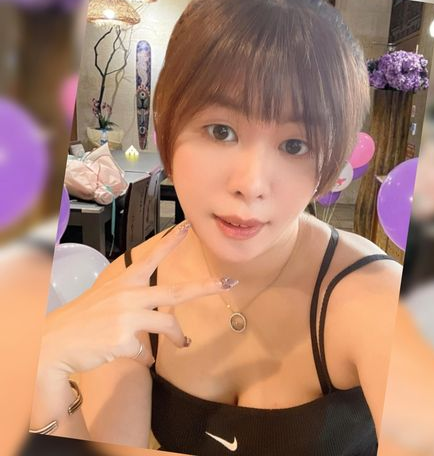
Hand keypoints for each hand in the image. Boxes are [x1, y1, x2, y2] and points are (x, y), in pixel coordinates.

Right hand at [38, 222, 233, 376]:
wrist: (55, 342)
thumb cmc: (83, 318)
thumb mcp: (106, 297)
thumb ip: (132, 298)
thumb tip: (154, 310)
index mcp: (125, 282)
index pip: (151, 257)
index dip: (170, 242)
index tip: (187, 226)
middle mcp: (129, 295)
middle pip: (174, 293)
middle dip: (204, 288)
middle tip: (227, 284)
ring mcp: (127, 317)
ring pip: (167, 325)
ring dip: (179, 336)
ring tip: (184, 343)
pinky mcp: (124, 339)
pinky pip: (146, 351)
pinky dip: (145, 357)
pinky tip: (135, 356)